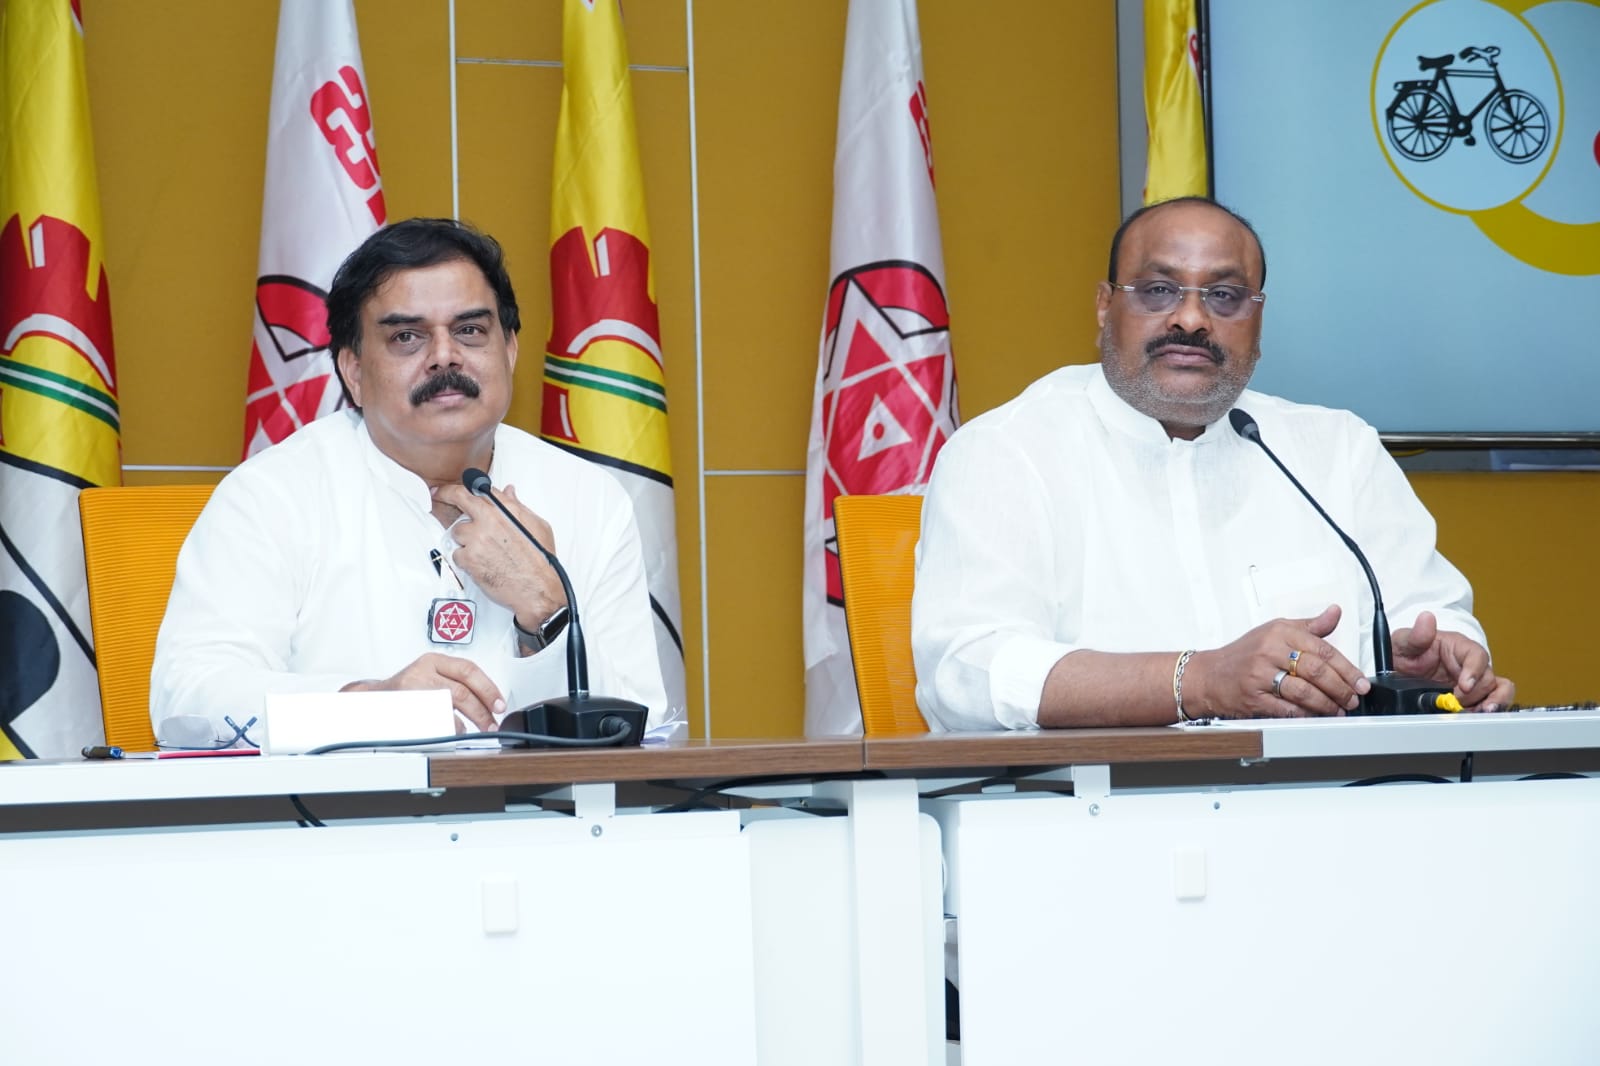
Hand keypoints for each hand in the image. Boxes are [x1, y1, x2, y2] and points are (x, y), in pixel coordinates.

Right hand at [342, 652, 505, 732]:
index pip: (468, 670)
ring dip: (470, 720)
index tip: (499, 703)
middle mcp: (422, 671)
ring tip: (480, 729)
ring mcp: (412, 689)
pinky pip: (435, 719)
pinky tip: (454, 732)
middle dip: (483, 709)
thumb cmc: (405, 691)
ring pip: (450, 703)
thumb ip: (455, 682)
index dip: (488, 687)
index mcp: (432, 661)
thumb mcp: (430, 676)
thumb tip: (488, 701)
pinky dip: (450, 728)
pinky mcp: (405, 706)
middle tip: (493, 723)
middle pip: (462, 690)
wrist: (370, 699)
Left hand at [432, 482, 567, 630]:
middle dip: (446, 495)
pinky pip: (457, 554)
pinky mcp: (469, 558)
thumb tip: (509, 493)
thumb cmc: (540, 560)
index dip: (464, 487)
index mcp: (507, 509)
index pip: (479, 489)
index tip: (453, 488)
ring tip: (482, 550)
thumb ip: (519, 507)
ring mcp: (477, 538)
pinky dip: (466, 560)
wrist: (537, 588)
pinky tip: (481, 564)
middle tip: (439, 496)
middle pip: (460, 499)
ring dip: (465, 539)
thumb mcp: (538, 526)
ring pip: (457, 531)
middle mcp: (490, 520)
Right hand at [1188, 605, 1370, 718]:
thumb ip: (1308, 626)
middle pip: (1316, 671)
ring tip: (1339, 709)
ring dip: (1327, 704)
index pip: (1322, 649)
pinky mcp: (1254, 698)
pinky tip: (1317, 716)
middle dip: (1341, 688)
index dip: (1346, 668)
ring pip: (1304, 692)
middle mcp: (1269, 651)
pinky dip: (1306, 715)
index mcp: (1279, 632)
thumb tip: (1334, 613)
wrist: (1208, 675)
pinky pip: (1287, 709)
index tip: (1360, 681)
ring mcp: (1260, 675)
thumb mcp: (1275, 630)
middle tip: (1354, 697)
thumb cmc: (1243, 654)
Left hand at [1392, 611, 1513, 710]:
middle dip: (1476, 693)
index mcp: (1457, 646)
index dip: (1474, 671)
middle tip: (1458, 703)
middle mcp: (1470, 663)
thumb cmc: (1406, 651)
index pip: (1476, 655)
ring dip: (1493, 702)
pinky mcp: (1473, 695)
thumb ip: (1416, 635)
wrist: (1398, 669)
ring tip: (1479, 712)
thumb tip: (1426, 618)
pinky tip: (1476, 716)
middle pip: (1488, 677)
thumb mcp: (1404, 642)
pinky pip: (1491, 700)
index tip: (1464, 686)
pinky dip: (1489, 709)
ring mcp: (1473, 680)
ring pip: (1498, 689)